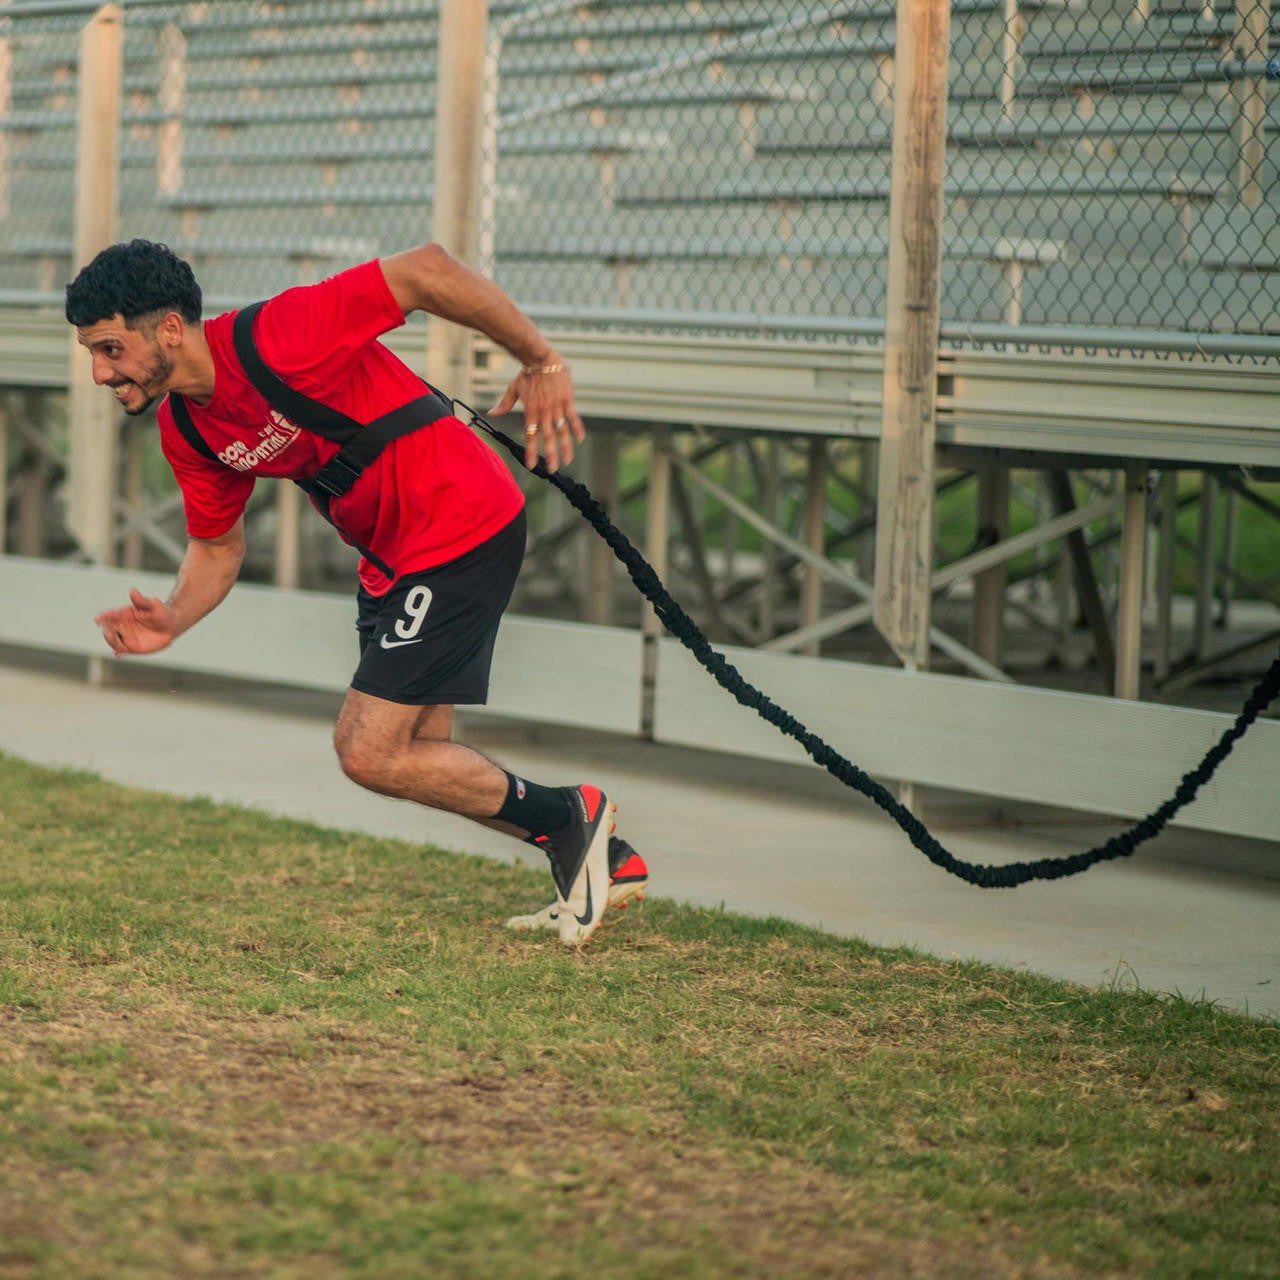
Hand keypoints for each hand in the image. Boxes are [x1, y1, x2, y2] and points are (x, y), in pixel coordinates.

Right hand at [94, 589, 178, 655]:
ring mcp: (126, 637)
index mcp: (124, 614)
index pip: (110, 615)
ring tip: (114, 641)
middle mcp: (122, 626)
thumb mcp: (153, 605)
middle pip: (109, 629)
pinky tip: (118, 655)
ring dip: (112, 642)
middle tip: (108, 632)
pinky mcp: (132, 648)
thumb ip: (141, 600)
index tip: (98, 619)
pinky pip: (122, 651)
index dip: (103, 617)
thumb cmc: (160, 612)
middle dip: (107, 631)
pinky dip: (118, 653)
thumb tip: (133, 591)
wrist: (171, 626)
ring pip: (114, 641)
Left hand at [490, 356, 584, 472]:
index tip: (531, 466)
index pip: (530, 436)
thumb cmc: (527, 373)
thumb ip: (505, 404)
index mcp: (531, 412)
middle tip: (552, 470)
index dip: (531, 452)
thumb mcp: (514, 388)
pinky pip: (573, 417)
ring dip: (565, 447)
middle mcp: (544, 412)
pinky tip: (580, 440)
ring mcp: (556, 407)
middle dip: (550, 456)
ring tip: (567, 461)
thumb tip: (492, 413)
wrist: (540, 357)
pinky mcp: (567, 400)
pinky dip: (577, 428)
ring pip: (562, 431)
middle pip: (548, 438)